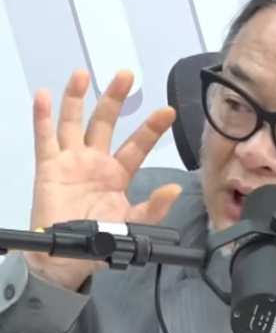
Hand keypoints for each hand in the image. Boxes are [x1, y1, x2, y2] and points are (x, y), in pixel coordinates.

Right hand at [25, 69, 181, 290]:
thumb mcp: (131, 224)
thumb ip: (153, 208)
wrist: (65, 258)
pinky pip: (44, 139)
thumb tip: (174, 189)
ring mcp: (71, 161)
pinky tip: (45, 96)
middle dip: (114, 99)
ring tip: (82, 75)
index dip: (151, 128)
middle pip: (105, 123)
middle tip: (125, 75)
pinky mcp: (48, 167)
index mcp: (118, 173)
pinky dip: (43, 117)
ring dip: (77, 99)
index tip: (167, 112)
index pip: (137, 145)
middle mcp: (95, 161)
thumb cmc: (98, 239)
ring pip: (73, 123)